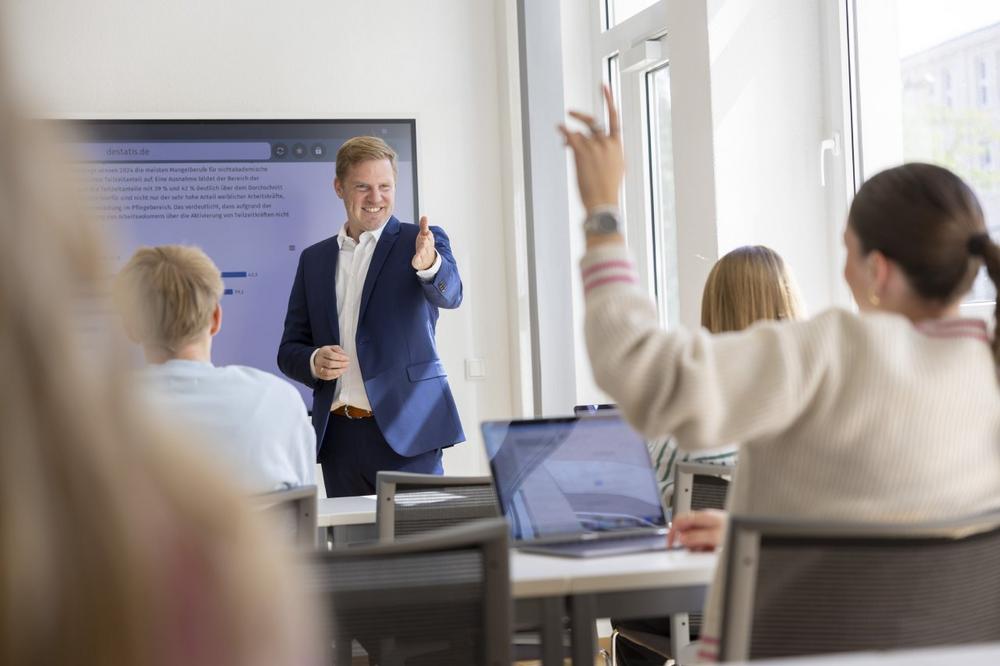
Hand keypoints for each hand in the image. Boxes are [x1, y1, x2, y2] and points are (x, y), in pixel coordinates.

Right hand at [313, 345, 349, 380]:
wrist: (317, 358)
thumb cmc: (327, 353)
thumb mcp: (332, 348)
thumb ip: (339, 350)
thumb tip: (344, 355)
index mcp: (323, 352)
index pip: (331, 355)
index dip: (341, 357)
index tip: (347, 358)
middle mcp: (319, 360)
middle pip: (330, 364)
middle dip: (341, 364)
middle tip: (347, 364)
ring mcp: (318, 368)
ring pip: (328, 372)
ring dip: (339, 371)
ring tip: (345, 369)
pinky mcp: (319, 374)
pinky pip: (327, 377)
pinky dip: (335, 376)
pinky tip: (340, 373)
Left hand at [412, 216, 436, 270]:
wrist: (428, 260)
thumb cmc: (425, 245)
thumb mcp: (424, 235)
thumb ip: (424, 226)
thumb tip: (424, 216)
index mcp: (429, 241)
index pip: (429, 237)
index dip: (428, 235)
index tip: (427, 233)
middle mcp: (427, 248)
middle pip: (427, 245)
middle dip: (425, 242)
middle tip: (424, 239)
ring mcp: (423, 255)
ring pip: (423, 253)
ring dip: (422, 251)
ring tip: (420, 249)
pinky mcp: (419, 261)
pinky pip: (418, 261)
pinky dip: (417, 260)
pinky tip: (415, 259)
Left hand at [558, 84, 623, 212]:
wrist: (603, 201)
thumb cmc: (608, 189)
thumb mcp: (616, 168)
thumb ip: (609, 152)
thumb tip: (597, 145)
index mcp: (618, 146)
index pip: (614, 118)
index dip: (609, 100)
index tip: (604, 86)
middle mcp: (607, 143)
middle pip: (593, 121)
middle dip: (580, 116)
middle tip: (571, 113)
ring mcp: (595, 147)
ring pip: (579, 133)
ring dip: (570, 137)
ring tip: (564, 142)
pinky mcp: (582, 153)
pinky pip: (571, 136)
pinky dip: (564, 131)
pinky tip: (559, 128)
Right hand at [667, 509, 727, 551]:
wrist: (748, 532)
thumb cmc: (733, 531)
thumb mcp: (713, 536)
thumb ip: (695, 537)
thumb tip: (681, 538)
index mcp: (702, 516)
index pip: (679, 520)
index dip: (672, 532)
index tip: (670, 543)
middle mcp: (704, 519)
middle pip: (685, 530)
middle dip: (685, 541)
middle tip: (690, 550)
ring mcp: (708, 525)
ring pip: (693, 536)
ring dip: (695, 546)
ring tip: (704, 551)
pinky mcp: (713, 532)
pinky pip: (702, 540)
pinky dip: (703, 547)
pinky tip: (710, 550)